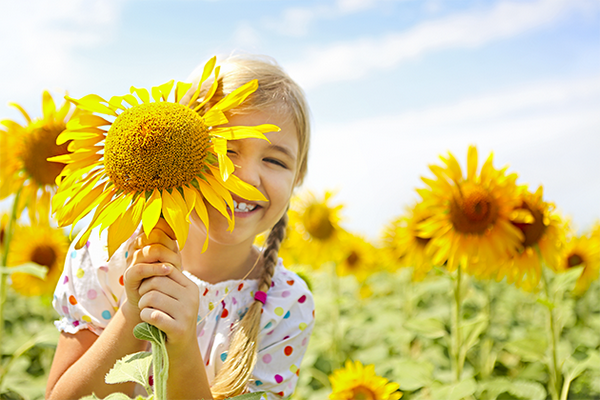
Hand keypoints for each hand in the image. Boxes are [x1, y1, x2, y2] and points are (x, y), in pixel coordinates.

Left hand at [123, 219, 199, 351]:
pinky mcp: (179, 329)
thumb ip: (167, 280)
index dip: (150, 276)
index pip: (166, 269)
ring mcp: (188, 313)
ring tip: (146, 312)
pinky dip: (144, 318)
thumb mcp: (174, 298)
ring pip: (152, 298)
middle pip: (156, 282)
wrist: (180, 350)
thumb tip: (152, 254)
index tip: (146, 287)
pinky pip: (152, 315)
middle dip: (144, 292)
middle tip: (144, 302)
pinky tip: (148, 322)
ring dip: (143, 306)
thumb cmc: (171, 319)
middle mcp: (192, 297)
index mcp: (191, 287)